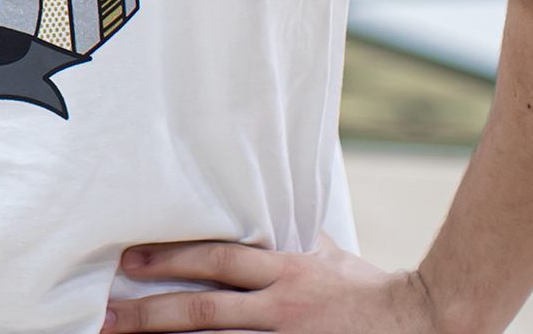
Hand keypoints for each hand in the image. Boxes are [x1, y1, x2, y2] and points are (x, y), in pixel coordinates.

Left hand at [103, 235, 441, 332]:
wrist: (426, 321)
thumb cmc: (369, 289)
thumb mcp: (326, 253)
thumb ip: (286, 238)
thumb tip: (257, 212)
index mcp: (287, 269)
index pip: (218, 259)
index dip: (172, 258)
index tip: (129, 259)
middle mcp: (283, 305)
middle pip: (204, 308)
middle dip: (152, 311)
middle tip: (107, 314)